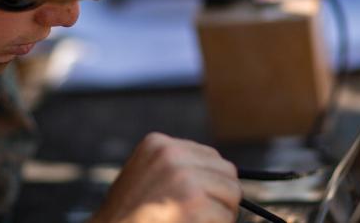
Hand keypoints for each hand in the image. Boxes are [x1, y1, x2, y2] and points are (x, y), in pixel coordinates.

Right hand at [89, 132, 240, 222]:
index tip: (197, 201)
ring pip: (232, 193)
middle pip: (227, 172)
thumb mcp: (146, 178)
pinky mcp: (193, 203)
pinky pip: (226, 216)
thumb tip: (221, 175)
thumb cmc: (127, 217)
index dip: (211, 183)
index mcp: (158, 144)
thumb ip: (176, 168)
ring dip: (220, 213)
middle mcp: (171, 154)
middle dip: (220, 196)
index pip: (211, 157)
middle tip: (201, 215)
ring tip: (193, 221)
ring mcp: (183, 177)